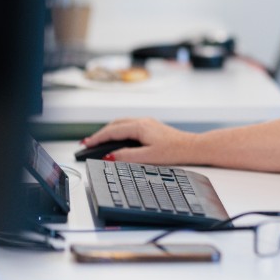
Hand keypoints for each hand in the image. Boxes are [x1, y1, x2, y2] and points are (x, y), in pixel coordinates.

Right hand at [81, 117, 195, 164]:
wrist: (193, 147)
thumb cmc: (175, 151)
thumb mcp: (148, 157)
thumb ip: (127, 156)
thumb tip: (110, 156)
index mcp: (140, 127)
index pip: (112, 131)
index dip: (97, 138)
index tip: (85, 145)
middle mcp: (143, 121)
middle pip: (115, 125)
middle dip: (100, 133)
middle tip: (88, 143)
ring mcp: (148, 123)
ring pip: (122, 124)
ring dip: (109, 131)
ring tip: (98, 141)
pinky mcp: (152, 127)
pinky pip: (129, 126)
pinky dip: (119, 131)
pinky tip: (117, 139)